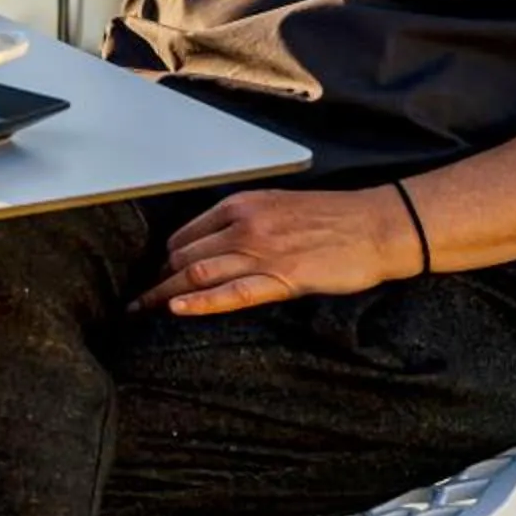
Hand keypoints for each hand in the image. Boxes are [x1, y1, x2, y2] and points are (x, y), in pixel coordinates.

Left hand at [135, 186, 423, 315]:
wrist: (376, 225)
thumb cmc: (332, 218)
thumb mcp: (278, 207)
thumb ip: (244, 222)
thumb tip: (213, 244)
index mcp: (241, 205)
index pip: (185, 234)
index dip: (165, 257)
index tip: (154, 274)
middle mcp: (244, 225)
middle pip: (184, 255)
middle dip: (157, 278)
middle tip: (139, 299)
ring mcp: (261, 252)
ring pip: (198, 273)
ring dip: (164, 292)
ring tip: (142, 310)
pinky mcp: (282, 278)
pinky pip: (231, 293)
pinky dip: (199, 301)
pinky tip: (176, 308)